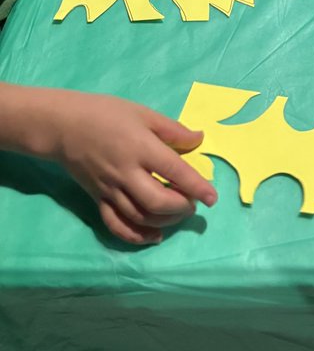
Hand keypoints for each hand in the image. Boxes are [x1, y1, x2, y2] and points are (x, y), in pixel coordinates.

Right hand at [46, 90, 215, 244]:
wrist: (63, 126)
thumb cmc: (107, 114)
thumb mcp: (143, 113)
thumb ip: (172, 130)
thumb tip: (199, 139)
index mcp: (141, 148)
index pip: (175, 172)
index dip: (197, 187)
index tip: (213, 198)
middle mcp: (126, 173)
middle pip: (158, 201)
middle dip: (181, 207)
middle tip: (194, 204)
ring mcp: (110, 190)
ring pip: (140, 216)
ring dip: (164, 221)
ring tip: (179, 215)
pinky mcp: (97, 200)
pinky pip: (116, 225)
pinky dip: (136, 235)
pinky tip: (154, 236)